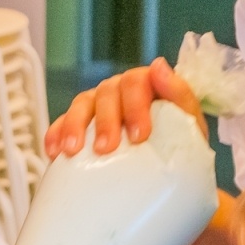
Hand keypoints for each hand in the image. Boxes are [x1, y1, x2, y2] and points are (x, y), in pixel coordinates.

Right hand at [43, 58, 206, 159]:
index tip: (139, 137)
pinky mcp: (77, 124)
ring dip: (75, 125)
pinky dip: (56, 134)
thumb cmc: (178, 149)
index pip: (138, 81)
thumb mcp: (189, 125)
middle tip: (106, 149)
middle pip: (107, 93)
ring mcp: (96, 105)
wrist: (162, 178)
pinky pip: (61, 123)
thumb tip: (160, 66)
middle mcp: (119, 91)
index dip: (136, 106)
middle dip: (105, 121)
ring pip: (81, 104)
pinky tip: (54, 152)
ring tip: (73, 151)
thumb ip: (180, 96)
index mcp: (147, 86)